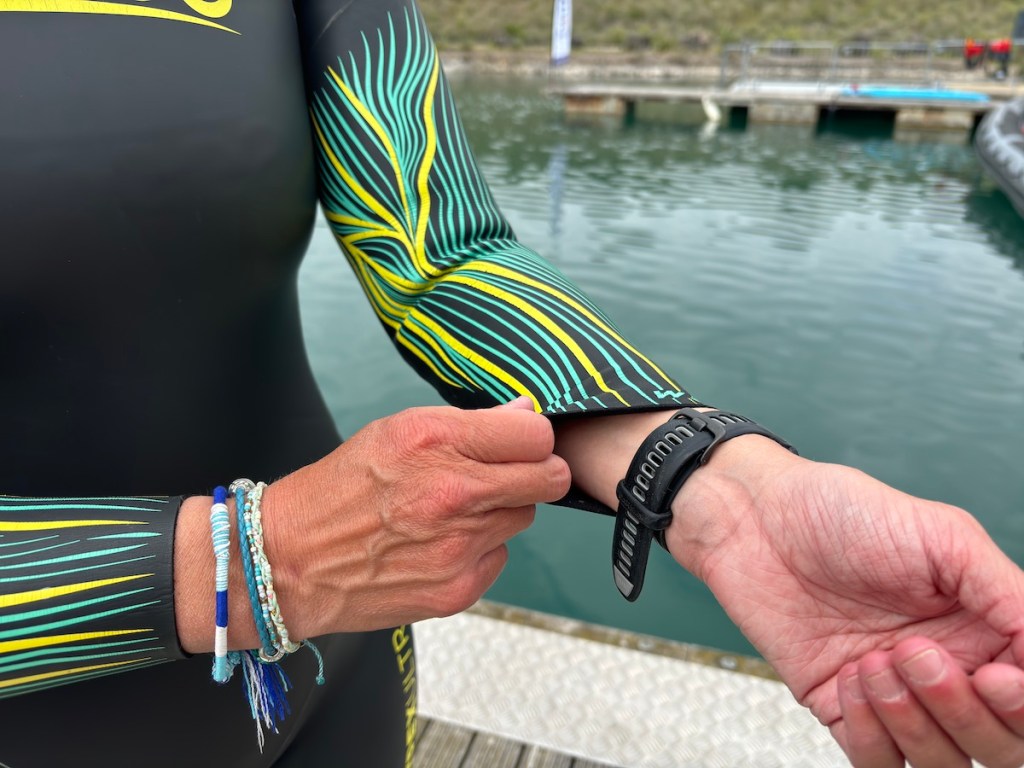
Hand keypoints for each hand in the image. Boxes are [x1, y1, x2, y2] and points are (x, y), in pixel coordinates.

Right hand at [169, 398, 569, 650]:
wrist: (288, 561)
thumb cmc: (340, 488)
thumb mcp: (396, 431)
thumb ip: (469, 425)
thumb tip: (526, 415)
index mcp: (436, 442)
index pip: (537, 435)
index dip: (532, 438)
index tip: (519, 444)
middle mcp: (453, 493)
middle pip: (549, 479)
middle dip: (536, 473)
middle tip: (508, 475)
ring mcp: (458, 546)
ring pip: (523, 517)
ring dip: (502, 510)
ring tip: (455, 510)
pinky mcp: (457, 588)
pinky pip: (500, 556)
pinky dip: (481, 549)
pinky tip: (440, 543)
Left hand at [668, 437, 1023, 766]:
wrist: (756, 518)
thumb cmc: (842, 512)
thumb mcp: (943, 536)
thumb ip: (1007, 594)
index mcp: (985, 628)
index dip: (1022, 705)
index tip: (996, 677)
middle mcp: (947, 668)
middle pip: (998, 744)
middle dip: (964, 712)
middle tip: (917, 653)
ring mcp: (894, 694)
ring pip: (941, 760)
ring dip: (914, 721)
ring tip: (876, 660)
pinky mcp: (841, 707)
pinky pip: (876, 761)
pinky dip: (872, 733)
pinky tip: (851, 676)